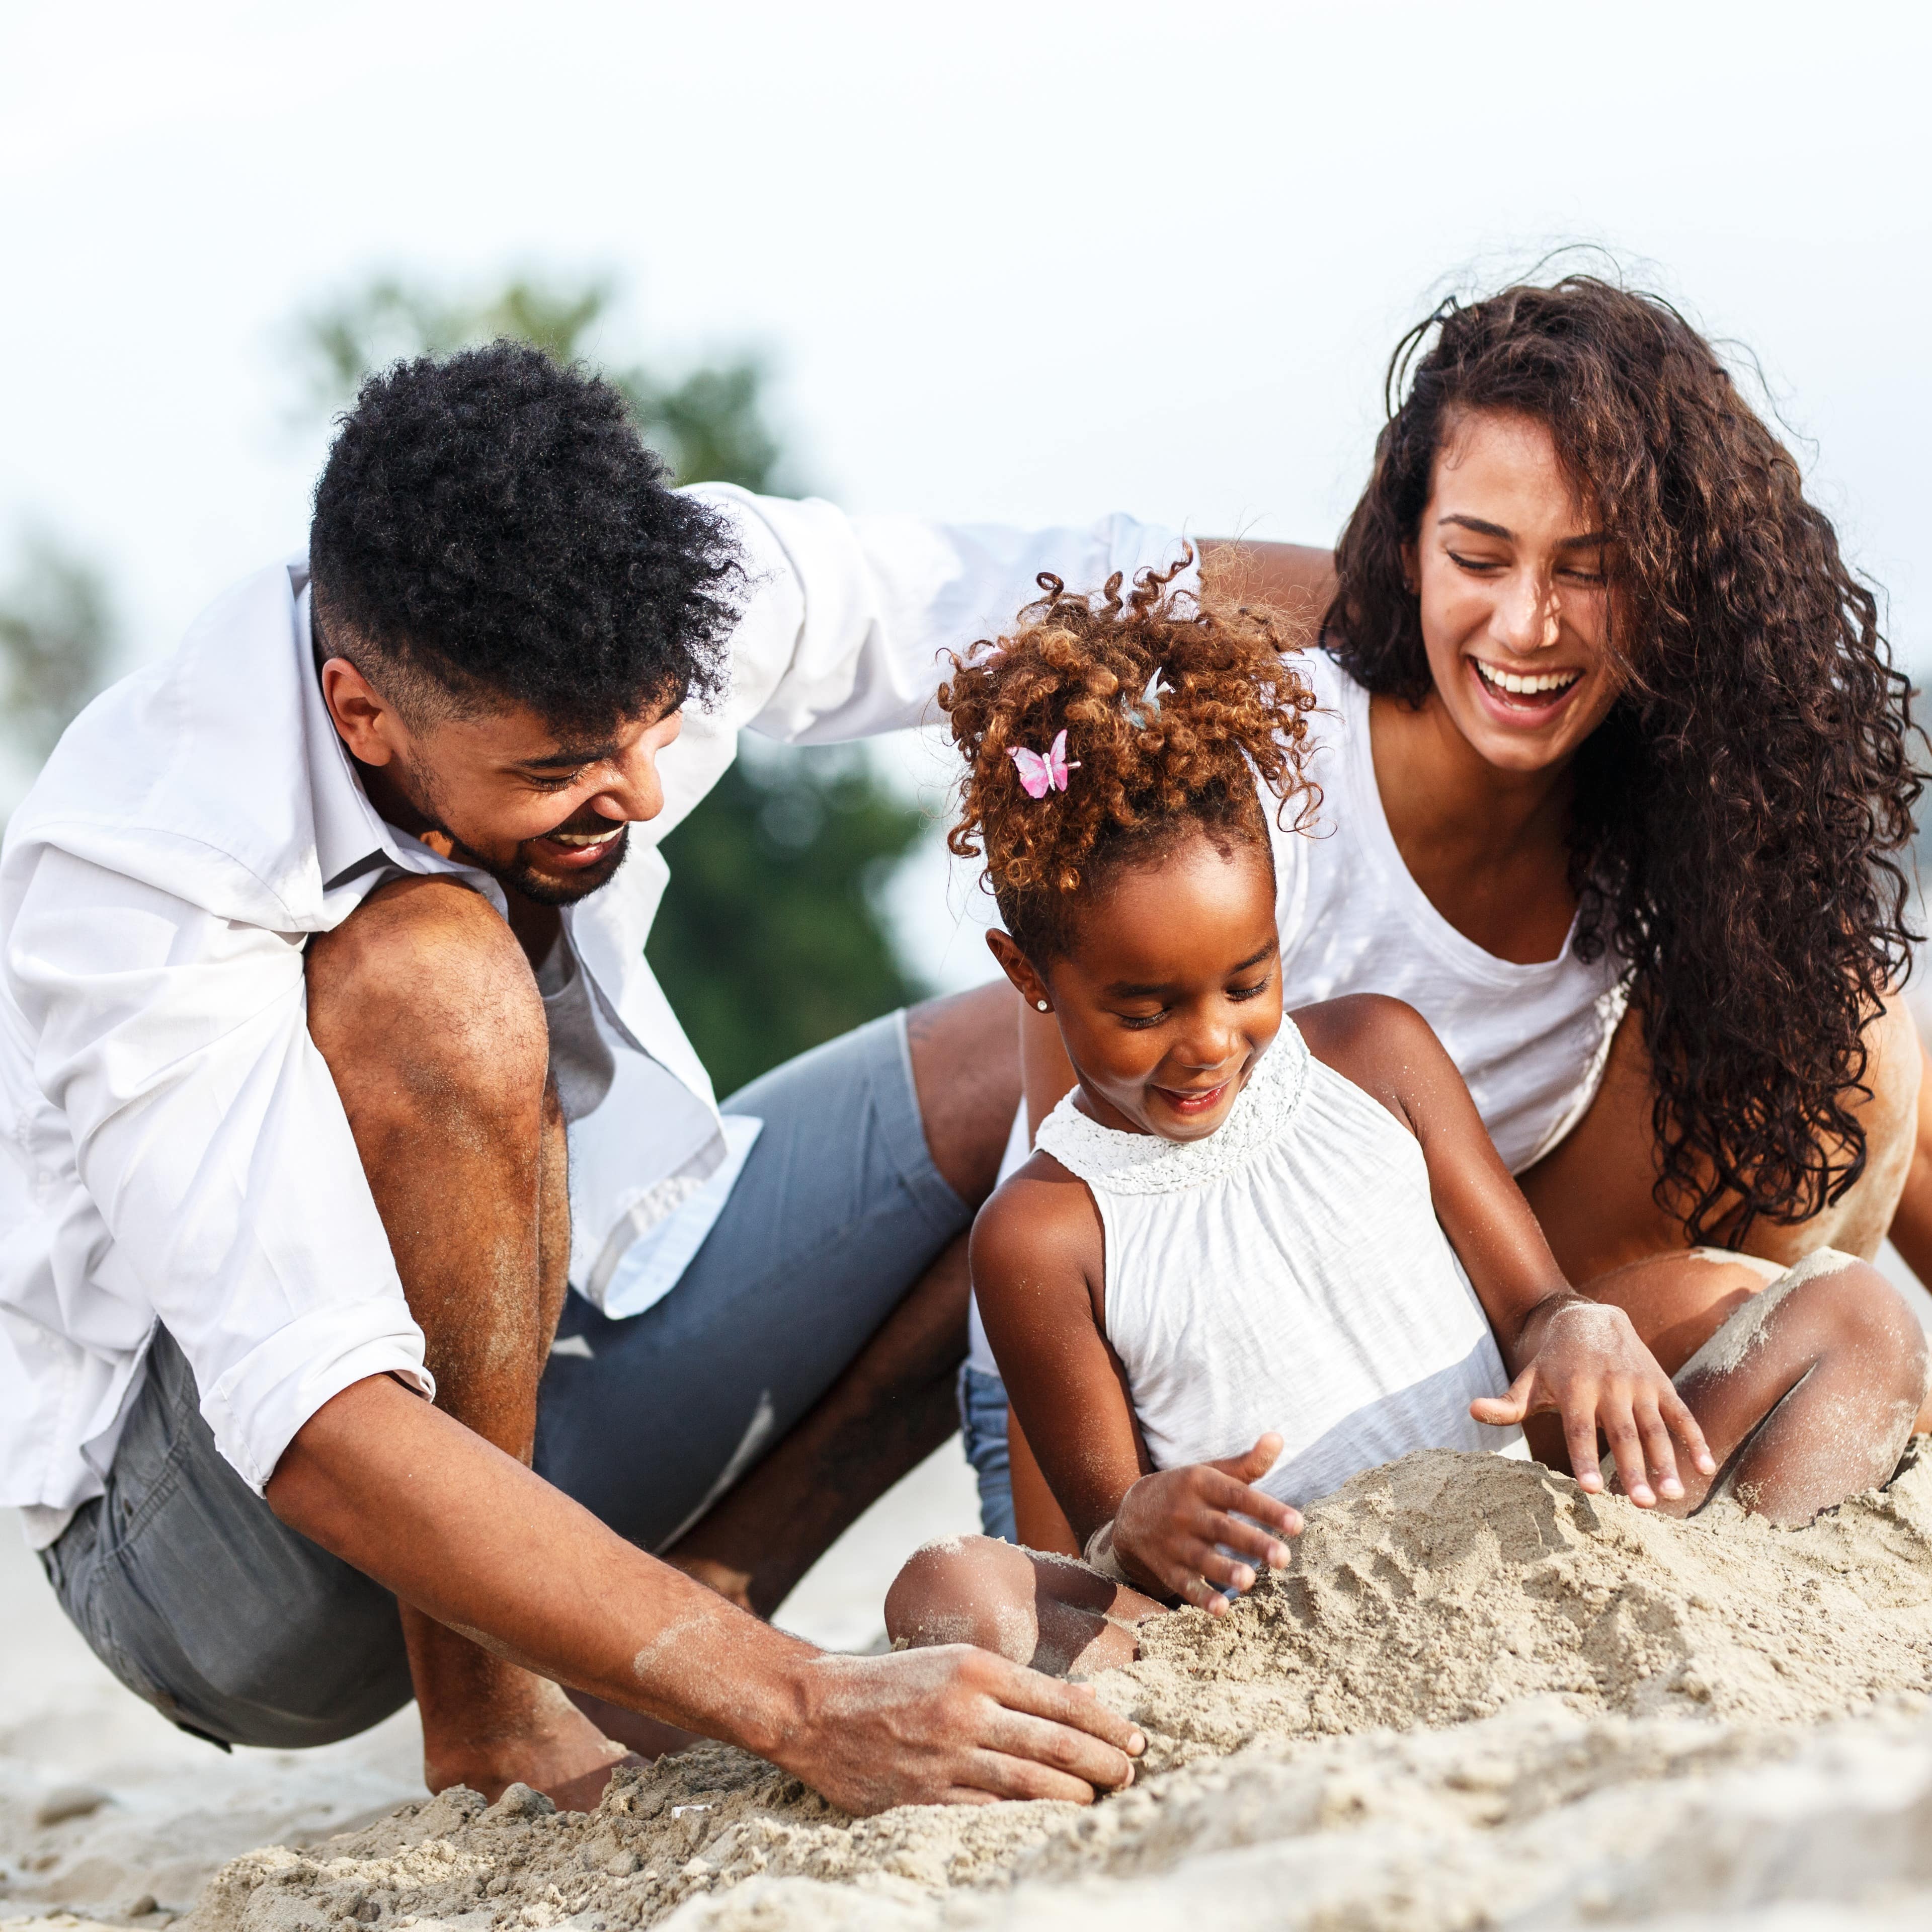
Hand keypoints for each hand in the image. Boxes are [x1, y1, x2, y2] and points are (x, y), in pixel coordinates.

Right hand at [778, 1646, 1145, 1812]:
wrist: (819, 1710)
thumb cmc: (895, 1682)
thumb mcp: (954, 1660)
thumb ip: (1013, 1684)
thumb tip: (1081, 1706)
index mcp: (977, 1669)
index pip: (1061, 1700)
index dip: (1106, 1724)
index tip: (1135, 1739)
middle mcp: (967, 1711)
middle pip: (1056, 1744)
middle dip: (1103, 1763)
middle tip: (1130, 1773)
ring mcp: (947, 1758)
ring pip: (1032, 1784)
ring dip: (1076, 1796)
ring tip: (1100, 1799)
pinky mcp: (926, 1798)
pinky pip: (991, 1813)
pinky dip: (1028, 1820)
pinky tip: (1051, 1823)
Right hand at [1112, 1433, 1301, 1611]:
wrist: (1131, 1511)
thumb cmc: (1186, 1491)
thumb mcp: (1211, 1472)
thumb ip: (1247, 1464)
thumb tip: (1278, 1437)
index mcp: (1201, 1483)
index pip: (1238, 1495)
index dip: (1268, 1509)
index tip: (1298, 1524)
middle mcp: (1187, 1512)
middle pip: (1222, 1528)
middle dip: (1253, 1543)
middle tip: (1284, 1559)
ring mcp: (1174, 1542)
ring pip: (1202, 1558)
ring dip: (1225, 1570)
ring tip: (1250, 1581)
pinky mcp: (1166, 1568)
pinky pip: (1183, 1584)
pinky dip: (1200, 1597)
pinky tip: (1221, 1609)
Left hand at [1471, 1294, 1715, 1505]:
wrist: (1591, 1317)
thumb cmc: (1554, 1361)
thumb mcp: (1529, 1379)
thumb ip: (1506, 1403)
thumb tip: (1471, 1411)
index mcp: (1574, 1389)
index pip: (1579, 1430)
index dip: (1584, 1460)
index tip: (1592, 1491)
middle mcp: (1610, 1386)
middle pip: (1622, 1434)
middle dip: (1634, 1469)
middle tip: (1645, 1506)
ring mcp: (1639, 1385)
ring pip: (1655, 1428)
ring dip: (1667, 1462)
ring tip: (1673, 1497)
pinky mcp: (1661, 1384)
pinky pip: (1681, 1414)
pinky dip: (1695, 1439)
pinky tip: (1705, 1468)